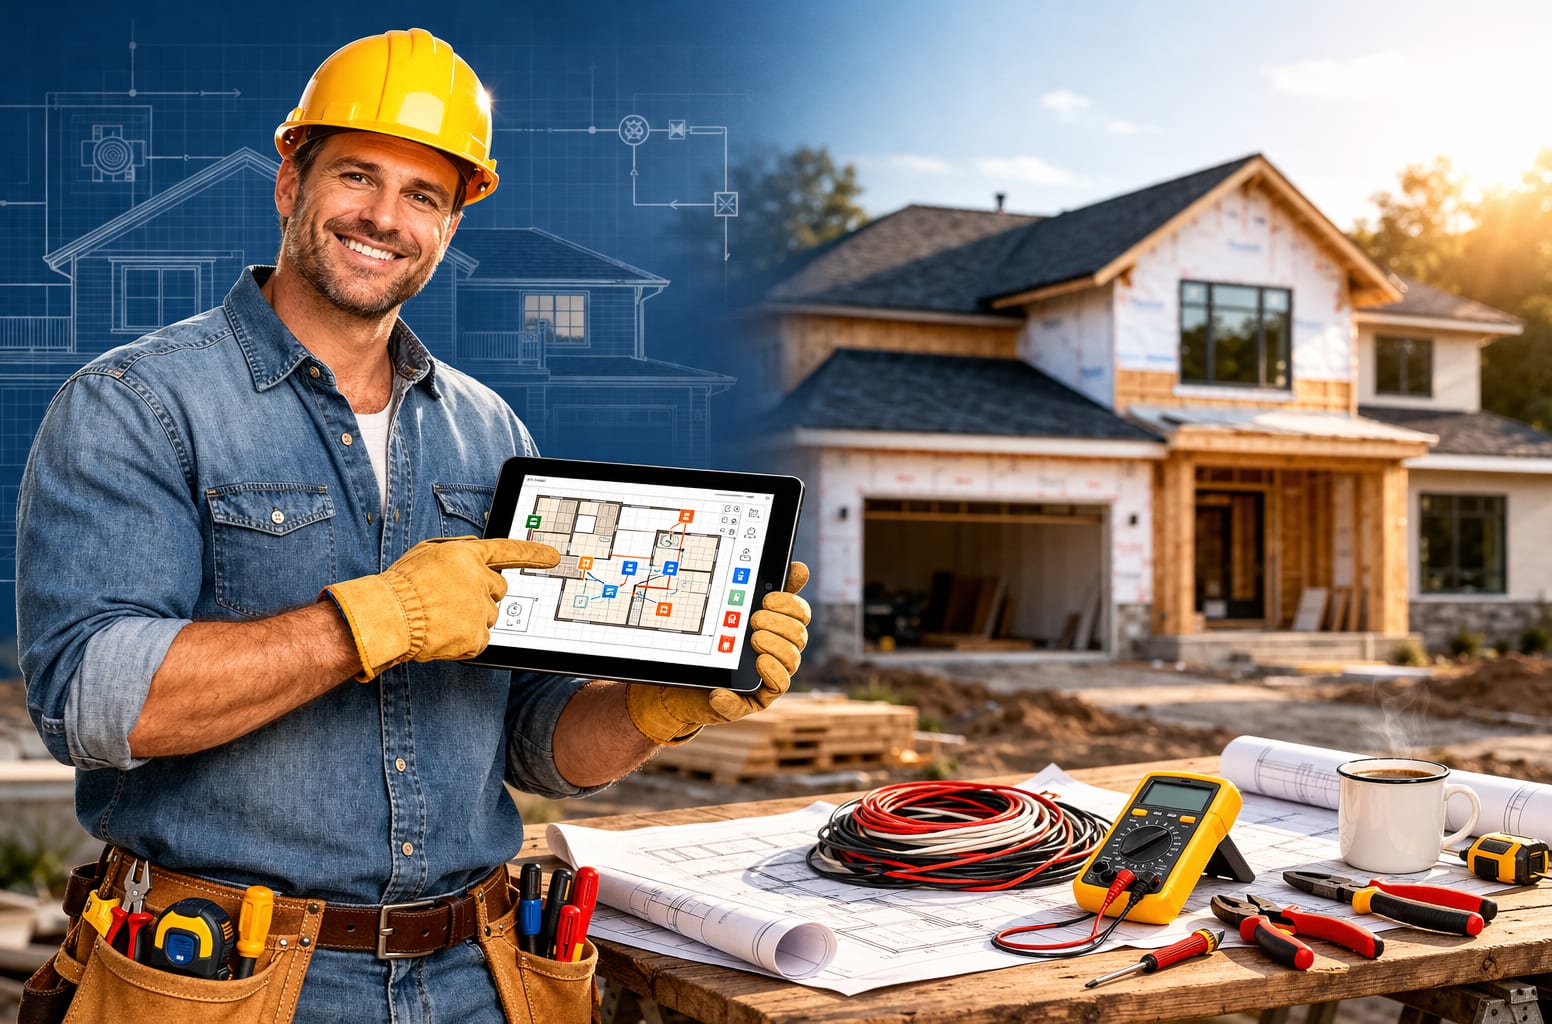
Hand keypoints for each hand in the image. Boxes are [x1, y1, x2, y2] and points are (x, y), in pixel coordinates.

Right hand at [324, 536, 559, 681]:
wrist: (386, 617)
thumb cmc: (399, 587)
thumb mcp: (428, 554)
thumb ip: (458, 553)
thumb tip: (478, 556)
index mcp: (467, 555)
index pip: (508, 551)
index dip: (533, 554)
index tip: (554, 557)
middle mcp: (479, 579)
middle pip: (499, 589)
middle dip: (481, 595)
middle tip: (452, 602)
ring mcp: (480, 608)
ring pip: (489, 615)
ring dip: (471, 618)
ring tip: (440, 618)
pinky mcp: (477, 635)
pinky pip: (481, 640)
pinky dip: (465, 641)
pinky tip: (444, 635)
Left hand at [628, 561, 810, 744]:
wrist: (680, 679)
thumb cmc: (715, 639)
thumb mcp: (734, 612)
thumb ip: (765, 589)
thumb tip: (800, 568)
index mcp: (780, 631)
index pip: (801, 616)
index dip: (791, 605)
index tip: (767, 599)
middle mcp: (779, 656)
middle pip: (799, 639)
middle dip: (780, 626)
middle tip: (755, 620)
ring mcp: (765, 681)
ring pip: (789, 667)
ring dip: (774, 652)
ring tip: (753, 641)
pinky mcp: (745, 705)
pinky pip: (752, 704)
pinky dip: (734, 698)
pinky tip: (719, 691)